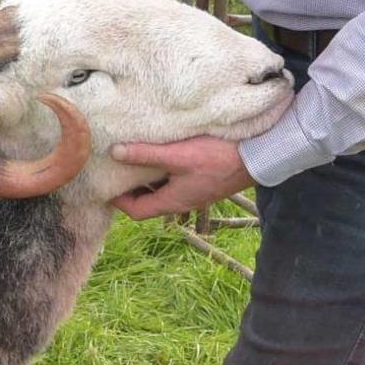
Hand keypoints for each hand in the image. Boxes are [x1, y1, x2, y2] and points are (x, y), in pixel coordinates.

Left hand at [107, 136, 254, 219]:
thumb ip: (145, 154)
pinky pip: (177, 182)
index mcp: (173, 201)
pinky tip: (162, 155)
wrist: (259, 158)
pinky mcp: (205, 182)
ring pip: (163, 191)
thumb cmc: (218, 158)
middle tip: (116, 169)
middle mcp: (183, 202)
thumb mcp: (177, 155)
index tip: (105, 184)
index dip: (118, 200)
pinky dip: (164, 173)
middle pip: (149, 202)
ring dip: (148, 179)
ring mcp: (195, 193)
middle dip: (131, 189)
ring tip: (134, 159)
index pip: (137, 211)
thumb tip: (114, 153)